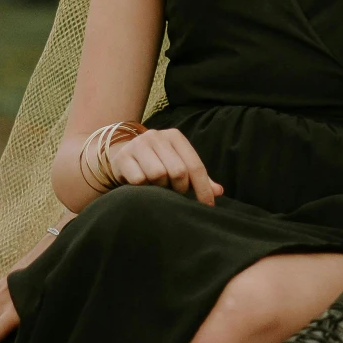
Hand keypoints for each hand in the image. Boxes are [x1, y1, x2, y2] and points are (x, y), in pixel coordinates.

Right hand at [106, 127, 223, 205]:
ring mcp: (138, 145)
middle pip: (178, 170)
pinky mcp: (123, 157)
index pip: (195, 165)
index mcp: (175, 137)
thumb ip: (198, 178)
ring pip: (158, 174)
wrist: (124, 157)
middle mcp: (156, 136)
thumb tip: (219, 191)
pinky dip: (143, 188)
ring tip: (158, 187)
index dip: (203, 188)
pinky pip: (139, 179)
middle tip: (176, 194)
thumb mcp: (178, 166)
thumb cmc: (157, 163)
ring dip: (160, 187)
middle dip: (180, 188)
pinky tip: (142, 187)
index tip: (207, 206)